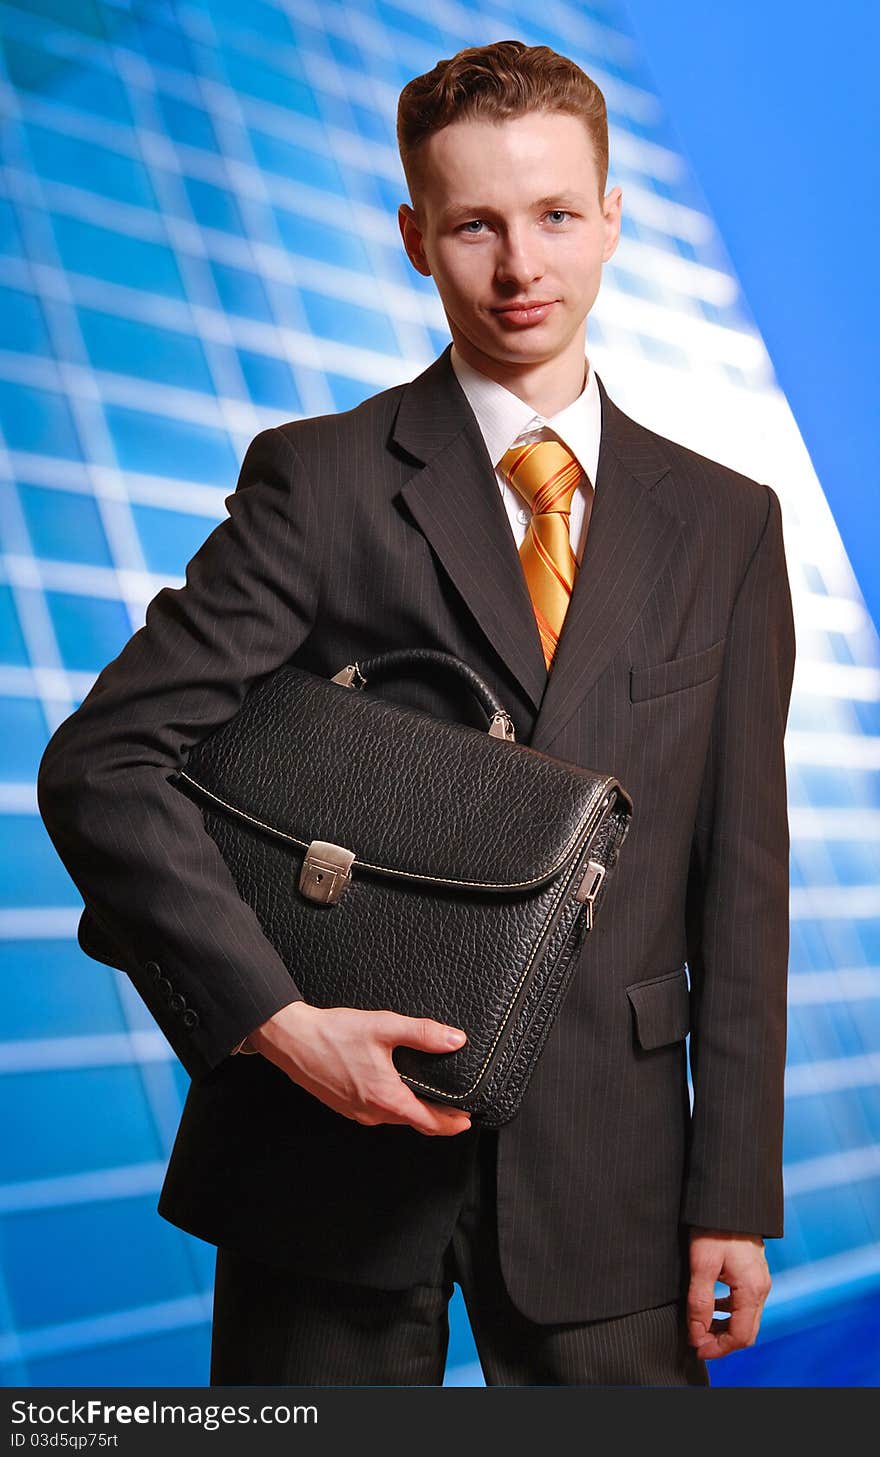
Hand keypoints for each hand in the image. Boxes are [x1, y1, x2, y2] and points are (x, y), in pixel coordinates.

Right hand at [247, 1000, 472, 1137]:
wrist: (292, 1039)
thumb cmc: (333, 1034)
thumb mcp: (384, 1027)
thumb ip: (423, 1033)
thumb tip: (455, 1039)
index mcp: (386, 1098)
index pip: (429, 1122)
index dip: (452, 1123)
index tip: (467, 1120)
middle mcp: (371, 1112)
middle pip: (413, 1123)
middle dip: (436, 1119)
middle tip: (455, 1111)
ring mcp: (355, 1112)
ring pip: (394, 1118)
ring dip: (413, 1113)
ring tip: (427, 1100)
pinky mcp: (344, 1106)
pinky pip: (376, 1112)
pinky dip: (393, 1107)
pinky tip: (394, 1090)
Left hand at [687, 1227, 771, 1358]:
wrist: (727, 1201)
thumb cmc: (714, 1229)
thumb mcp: (701, 1265)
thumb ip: (700, 1301)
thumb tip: (697, 1333)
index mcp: (752, 1290)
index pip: (740, 1336)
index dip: (718, 1348)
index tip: (697, 1348)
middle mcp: (761, 1288)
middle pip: (746, 1332)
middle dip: (721, 1342)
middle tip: (697, 1342)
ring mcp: (760, 1281)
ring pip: (746, 1319)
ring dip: (724, 1328)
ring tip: (700, 1326)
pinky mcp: (754, 1274)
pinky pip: (745, 1304)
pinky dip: (728, 1312)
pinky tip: (711, 1306)